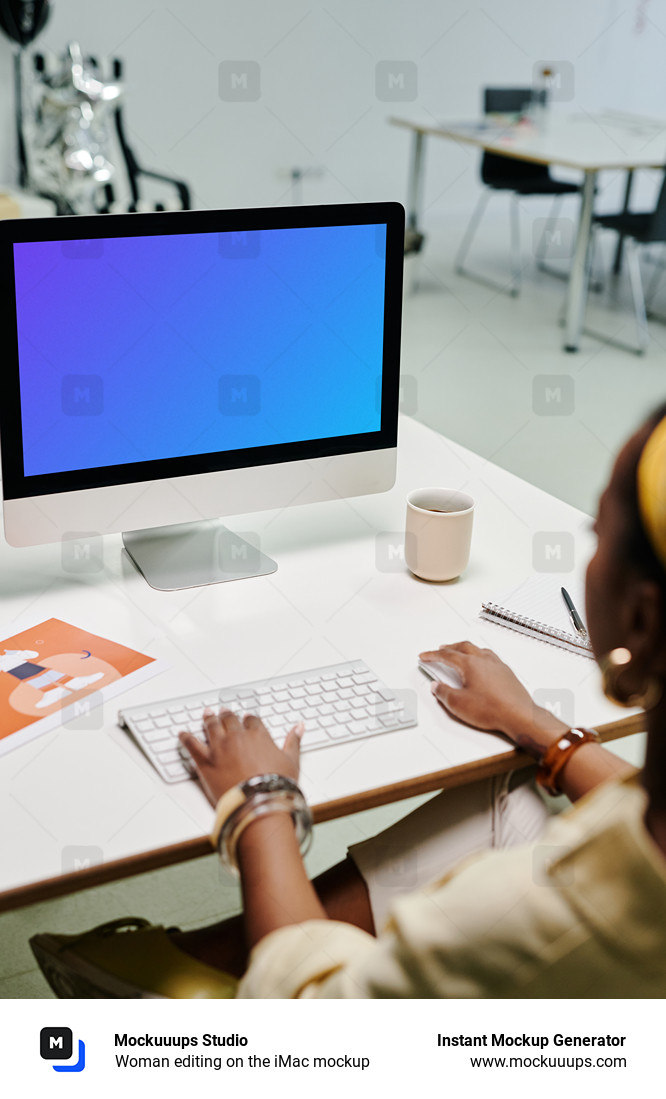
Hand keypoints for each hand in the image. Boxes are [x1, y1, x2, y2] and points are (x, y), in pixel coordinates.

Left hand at [179, 708, 303, 806]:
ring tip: (206, 715)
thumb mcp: (292, 762)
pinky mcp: (205, 762)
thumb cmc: (275, 786)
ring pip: (211, 726)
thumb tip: (299, 728)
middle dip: (227, 715)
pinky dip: (185, 738)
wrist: (257, 804)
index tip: (246, 720)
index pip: (251, 720)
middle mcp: (237, 737)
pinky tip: (182, 734)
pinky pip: (191, 745)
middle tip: (224, 712)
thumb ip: (293, 742)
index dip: (248, 720)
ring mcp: (219, 748)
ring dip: (208, 719)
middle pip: (229, 720)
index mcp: (258, 735)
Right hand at [419, 641, 566, 755]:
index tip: (425, 656)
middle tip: (440, 650)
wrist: (519, 715)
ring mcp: (497, 665)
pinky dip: (480, 655)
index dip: (433, 655)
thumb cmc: (493, 709)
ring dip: (466, 649)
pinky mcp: (506, 673)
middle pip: (463, 647)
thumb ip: (444, 693)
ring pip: (478, 649)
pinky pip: (490, 656)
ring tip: (460, 652)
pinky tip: (482, 662)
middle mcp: (484, 660)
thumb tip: (437, 686)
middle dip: (449, 647)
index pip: (446, 655)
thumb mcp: (459, 704)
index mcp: (470, 664)